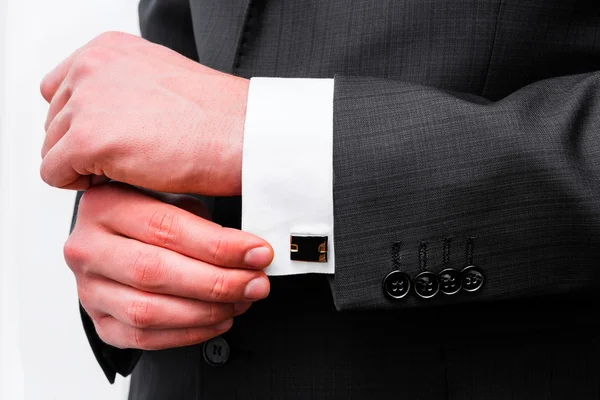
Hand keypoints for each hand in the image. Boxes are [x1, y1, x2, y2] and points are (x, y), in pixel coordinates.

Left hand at [40, 31, 247, 194]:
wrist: (246, 133)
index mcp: (108, 50)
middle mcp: (92, 67)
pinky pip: (54, 173)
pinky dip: (80, 185)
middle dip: (82, 146)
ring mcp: (88, 101)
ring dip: (83, 166)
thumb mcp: (161, 81)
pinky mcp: (90, 140)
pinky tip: (120, 180)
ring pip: (52, 147)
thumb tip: (102, 118)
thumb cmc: (219, 116)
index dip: (83, 122)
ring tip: (128, 169)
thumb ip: (122, 90)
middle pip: (53, 121)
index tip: (111, 140)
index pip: (60, 90)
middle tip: (126, 159)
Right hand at [67, 183, 272, 349]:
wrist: (114, 239)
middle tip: (255, 283)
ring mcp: (89, 290)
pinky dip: (190, 334)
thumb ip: (203, 221)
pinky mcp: (100, 322)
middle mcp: (87, 249)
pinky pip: (144, 338)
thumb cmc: (150, 216)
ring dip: (206, 311)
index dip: (218, 245)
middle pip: (155, 272)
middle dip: (217, 282)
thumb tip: (250, 250)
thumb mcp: (173, 199)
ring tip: (241, 301)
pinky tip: (219, 320)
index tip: (256, 253)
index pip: (166, 228)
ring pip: (148, 311)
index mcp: (105, 206)